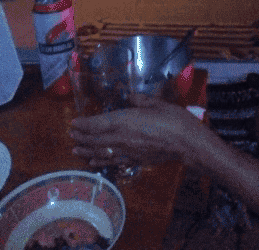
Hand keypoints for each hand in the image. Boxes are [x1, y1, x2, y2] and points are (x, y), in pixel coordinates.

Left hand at [70, 93, 212, 167]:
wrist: (188, 143)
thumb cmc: (173, 120)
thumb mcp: (157, 103)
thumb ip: (140, 100)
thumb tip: (130, 97)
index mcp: (126, 121)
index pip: (98, 123)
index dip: (84, 124)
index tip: (73, 123)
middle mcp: (123, 138)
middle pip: (96, 139)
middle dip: (82, 137)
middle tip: (71, 135)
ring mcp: (129, 152)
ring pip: (102, 152)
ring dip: (87, 150)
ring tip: (75, 149)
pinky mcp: (136, 161)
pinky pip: (114, 161)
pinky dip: (101, 161)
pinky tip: (94, 162)